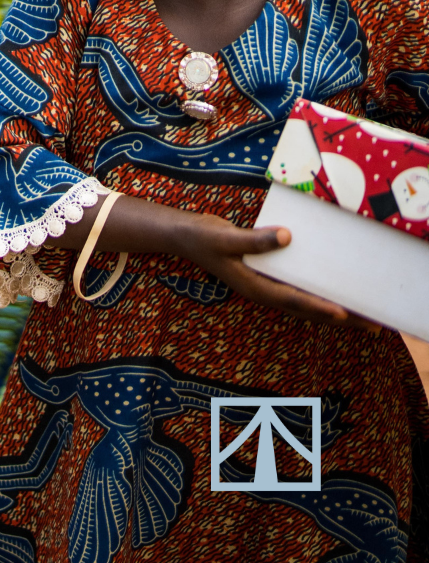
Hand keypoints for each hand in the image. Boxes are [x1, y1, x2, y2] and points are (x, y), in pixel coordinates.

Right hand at [166, 214, 381, 330]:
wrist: (186, 236)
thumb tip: (289, 236)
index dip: (319, 307)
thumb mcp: (225, 238)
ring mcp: (267, 285)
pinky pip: (301, 291)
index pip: (293, 300)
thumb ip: (256, 239)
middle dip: (342, 318)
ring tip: (367, 317)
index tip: (345, 314)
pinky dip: (321, 295)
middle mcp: (265, 291)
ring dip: (337, 311)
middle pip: (308, 310)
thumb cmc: (203, 237)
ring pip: (308, 304)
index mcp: (255, 286)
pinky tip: (336, 294)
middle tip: (374, 325)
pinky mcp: (270, 276)